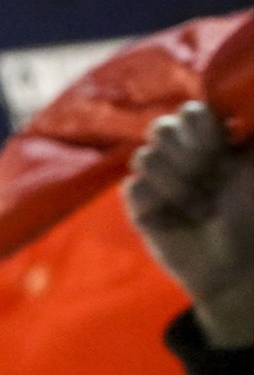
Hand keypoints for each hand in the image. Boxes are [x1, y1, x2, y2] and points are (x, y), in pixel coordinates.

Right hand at [124, 101, 253, 347]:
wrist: (231, 264)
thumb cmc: (250, 216)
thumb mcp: (251, 170)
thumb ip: (243, 136)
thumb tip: (231, 109)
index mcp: (210, 141)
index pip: (190, 113)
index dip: (200, 129)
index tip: (222, 150)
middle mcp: (180, 155)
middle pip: (162, 128)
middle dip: (189, 157)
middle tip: (211, 181)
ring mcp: (156, 179)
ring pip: (145, 157)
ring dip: (178, 185)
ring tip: (199, 208)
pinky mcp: (138, 204)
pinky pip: (133, 187)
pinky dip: (155, 201)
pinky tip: (174, 218)